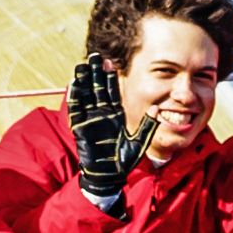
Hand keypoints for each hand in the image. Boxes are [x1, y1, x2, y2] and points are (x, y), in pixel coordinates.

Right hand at [67, 52, 134, 210]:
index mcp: (115, 115)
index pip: (112, 91)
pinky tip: (73, 84)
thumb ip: (148, 125)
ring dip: (83, 80)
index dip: (110, 77)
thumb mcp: (139, 142)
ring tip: (82, 65)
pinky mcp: (81, 128)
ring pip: (86, 95)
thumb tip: (158, 110)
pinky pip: (77, 110)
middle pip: (97, 88)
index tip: (111, 62)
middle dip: (95, 72)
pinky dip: (75, 98)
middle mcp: (102, 114)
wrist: (109, 176)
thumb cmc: (124, 161)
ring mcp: (90, 120)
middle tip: (94, 56)